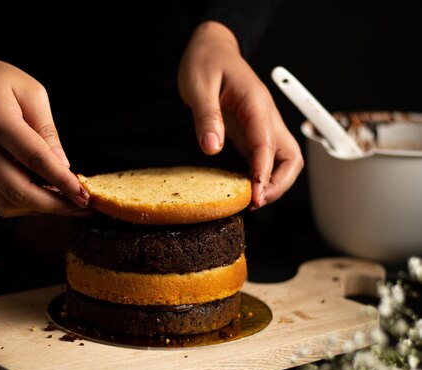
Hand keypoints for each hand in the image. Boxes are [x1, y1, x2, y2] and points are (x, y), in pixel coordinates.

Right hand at [0, 43, 88, 216]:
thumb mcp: (31, 92)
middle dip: (54, 205)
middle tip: (82, 206)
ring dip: (39, 210)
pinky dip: (24, 206)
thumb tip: (63, 165)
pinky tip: (44, 197)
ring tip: (67, 203)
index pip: (35, 159)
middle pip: (18, 191)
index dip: (62, 181)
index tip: (84, 195)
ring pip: (6, 203)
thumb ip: (47, 130)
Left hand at [178, 22, 303, 208]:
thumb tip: (212, 147)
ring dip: (272, 182)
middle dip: (279, 183)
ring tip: (251, 200)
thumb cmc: (206, 62)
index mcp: (256, 103)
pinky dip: (260, 176)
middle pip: (290, 157)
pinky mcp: (251, 132)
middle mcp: (265, 117)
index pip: (268, 144)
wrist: (211, 47)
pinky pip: (265, 158)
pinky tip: (245, 187)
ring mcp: (261, 126)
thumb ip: (207, 116)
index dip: (264, 172)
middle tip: (255, 201)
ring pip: (282, 160)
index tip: (254, 194)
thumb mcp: (199, 86)